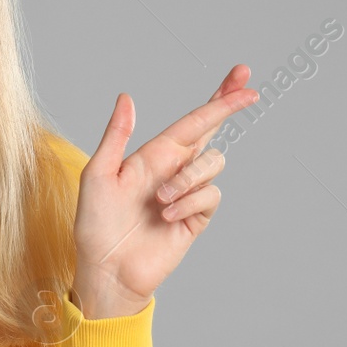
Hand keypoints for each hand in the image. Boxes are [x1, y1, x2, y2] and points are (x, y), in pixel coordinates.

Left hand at [72, 65, 258, 317]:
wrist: (106, 269)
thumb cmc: (95, 224)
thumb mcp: (98, 175)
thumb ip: (115, 136)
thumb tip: (126, 97)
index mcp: (153, 154)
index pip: (192, 120)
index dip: (218, 98)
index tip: (241, 77)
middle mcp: (174, 169)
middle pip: (213, 130)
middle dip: (230, 106)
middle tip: (251, 91)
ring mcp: (188, 194)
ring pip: (212, 163)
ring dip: (187, 178)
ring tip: (158, 202)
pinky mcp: (196, 218)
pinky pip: (210, 196)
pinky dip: (189, 203)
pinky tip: (167, 216)